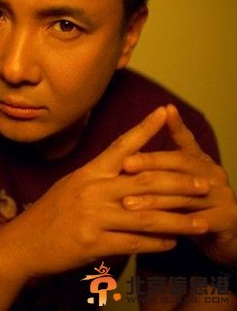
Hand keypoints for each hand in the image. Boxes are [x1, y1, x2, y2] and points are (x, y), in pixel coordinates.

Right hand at [0, 107, 211, 280]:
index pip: (120, 145)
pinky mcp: (93, 243)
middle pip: (143, 182)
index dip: (143, 128)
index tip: (163, 112)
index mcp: (88, 173)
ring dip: (177, 219)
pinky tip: (173, 242)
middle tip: (204, 182)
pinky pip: (133, 243)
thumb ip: (100, 178)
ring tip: (202, 221)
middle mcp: (92, 190)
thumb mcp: (72, 185)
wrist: (23, 242)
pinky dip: (156, 243)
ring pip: (145, 216)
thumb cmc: (48, 212)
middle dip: (178, 183)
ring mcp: (93, 217)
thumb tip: (128, 171)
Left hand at [122, 104, 236, 266]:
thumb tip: (128, 151)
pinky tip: (149, 227)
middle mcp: (215, 173)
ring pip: (183, 194)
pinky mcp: (227, 219)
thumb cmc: (192, 205)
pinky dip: (170, 224)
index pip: (184, 141)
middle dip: (150, 163)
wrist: (224, 237)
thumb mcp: (177, 182)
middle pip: (181, 164)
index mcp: (201, 160)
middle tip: (125, 164)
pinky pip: (194, 222)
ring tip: (127, 202)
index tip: (158, 113)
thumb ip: (160, 166)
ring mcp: (223, 195)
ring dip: (153, 199)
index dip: (173, 127)